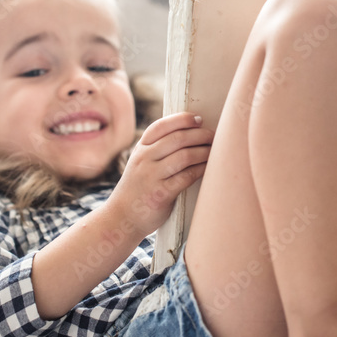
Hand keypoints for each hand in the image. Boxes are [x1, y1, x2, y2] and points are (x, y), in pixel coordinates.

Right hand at [110, 112, 213, 236]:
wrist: (122, 217)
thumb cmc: (138, 188)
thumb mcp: (140, 163)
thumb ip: (157, 149)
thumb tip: (189, 134)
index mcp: (140, 148)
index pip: (162, 126)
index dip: (182, 120)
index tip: (199, 119)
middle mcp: (144, 159)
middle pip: (177, 138)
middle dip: (200, 135)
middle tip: (213, 136)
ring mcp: (151, 176)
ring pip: (184, 156)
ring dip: (204, 152)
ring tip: (214, 151)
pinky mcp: (161, 193)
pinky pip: (186, 177)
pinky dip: (200, 170)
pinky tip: (208, 168)